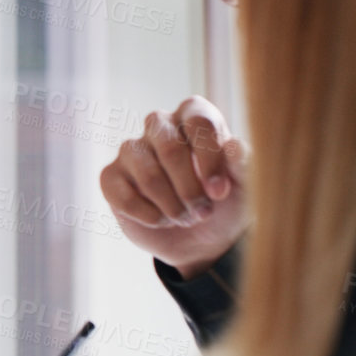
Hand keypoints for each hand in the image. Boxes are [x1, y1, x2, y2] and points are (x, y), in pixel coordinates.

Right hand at [99, 95, 250, 275]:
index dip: (209, 159)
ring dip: (172, 207)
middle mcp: (160, 126)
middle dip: (190, 190)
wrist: (200, 239)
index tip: (219, 193)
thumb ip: (243, 164)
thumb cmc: (225, 203)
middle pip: (170, 149)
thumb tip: (235, 146)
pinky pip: (124, 196)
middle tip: (203, 213)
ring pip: (148, 176)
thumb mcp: (245, 187)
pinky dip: (149, 217)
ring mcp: (132, 150)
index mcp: (194, 116)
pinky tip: (162, 220)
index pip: (198, 121)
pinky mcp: (111, 177)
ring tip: (186, 218)